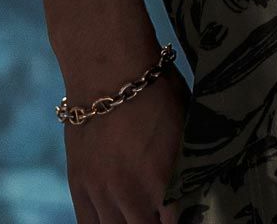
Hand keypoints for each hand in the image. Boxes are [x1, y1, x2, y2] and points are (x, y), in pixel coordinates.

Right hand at [65, 63, 189, 223]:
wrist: (109, 67)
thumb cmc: (156, 88)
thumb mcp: (185, 124)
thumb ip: (187, 161)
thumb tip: (197, 179)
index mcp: (164, 181)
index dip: (184, 220)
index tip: (187, 215)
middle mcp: (132, 195)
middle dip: (155, 223)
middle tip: (161, 214)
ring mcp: (102, 193)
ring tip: (139, 213)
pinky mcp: (79, 186)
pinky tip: (116, 219)